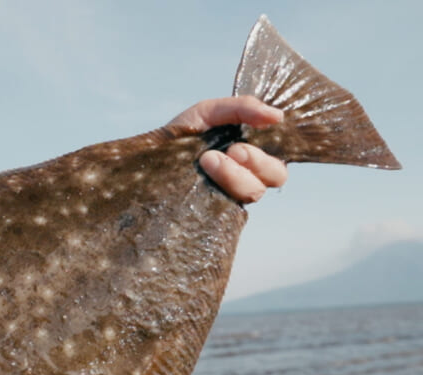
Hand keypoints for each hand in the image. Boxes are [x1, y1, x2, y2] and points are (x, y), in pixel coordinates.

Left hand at [169, 95, 287, 203]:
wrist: (149, 157)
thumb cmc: (184, 133)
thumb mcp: (210, 111)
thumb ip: (243, 108)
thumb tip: (277, 116)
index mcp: (254, 151)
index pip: (282, 156)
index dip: (275, 150)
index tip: (253, 136)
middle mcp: (249, 174)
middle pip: (276, 176)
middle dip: (257, 162)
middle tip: (232, 150)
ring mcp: (233, 193)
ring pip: (254, 192)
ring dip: (235, 174)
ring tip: (207, 160)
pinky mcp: (216, 209)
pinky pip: (231, 207)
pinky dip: (222, 188)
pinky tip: (204, 175)